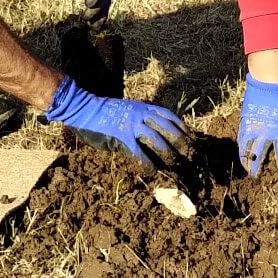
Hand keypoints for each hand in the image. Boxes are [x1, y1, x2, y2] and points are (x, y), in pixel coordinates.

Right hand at [44, 76, 191, 164]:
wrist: (86, 108)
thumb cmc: (106, 112)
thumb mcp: (128, 110)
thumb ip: (141, 119)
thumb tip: (157, 136)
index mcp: (143, 107)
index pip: (169, 115)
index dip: (182, 127)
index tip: (191, 137)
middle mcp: (141, 114)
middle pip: (167, 127)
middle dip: (180, 141)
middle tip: (190, 154)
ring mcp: (131, 124)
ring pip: (156, 138)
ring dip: (168, 152)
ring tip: (175, 163)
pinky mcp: (122, 136)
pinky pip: (138, 151)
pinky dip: (147, 161)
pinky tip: (153, 171)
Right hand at [238, 75, 277, 175]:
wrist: (270, 80)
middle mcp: (266, 133)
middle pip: (259, 157)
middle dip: (258, 169)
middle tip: (258, 177)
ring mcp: (253, 127)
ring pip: (245, 149)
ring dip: (246, 161)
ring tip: (247, 169)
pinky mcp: (244, 121)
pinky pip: (240, 138)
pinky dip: (240, 148)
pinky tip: (242, 153)